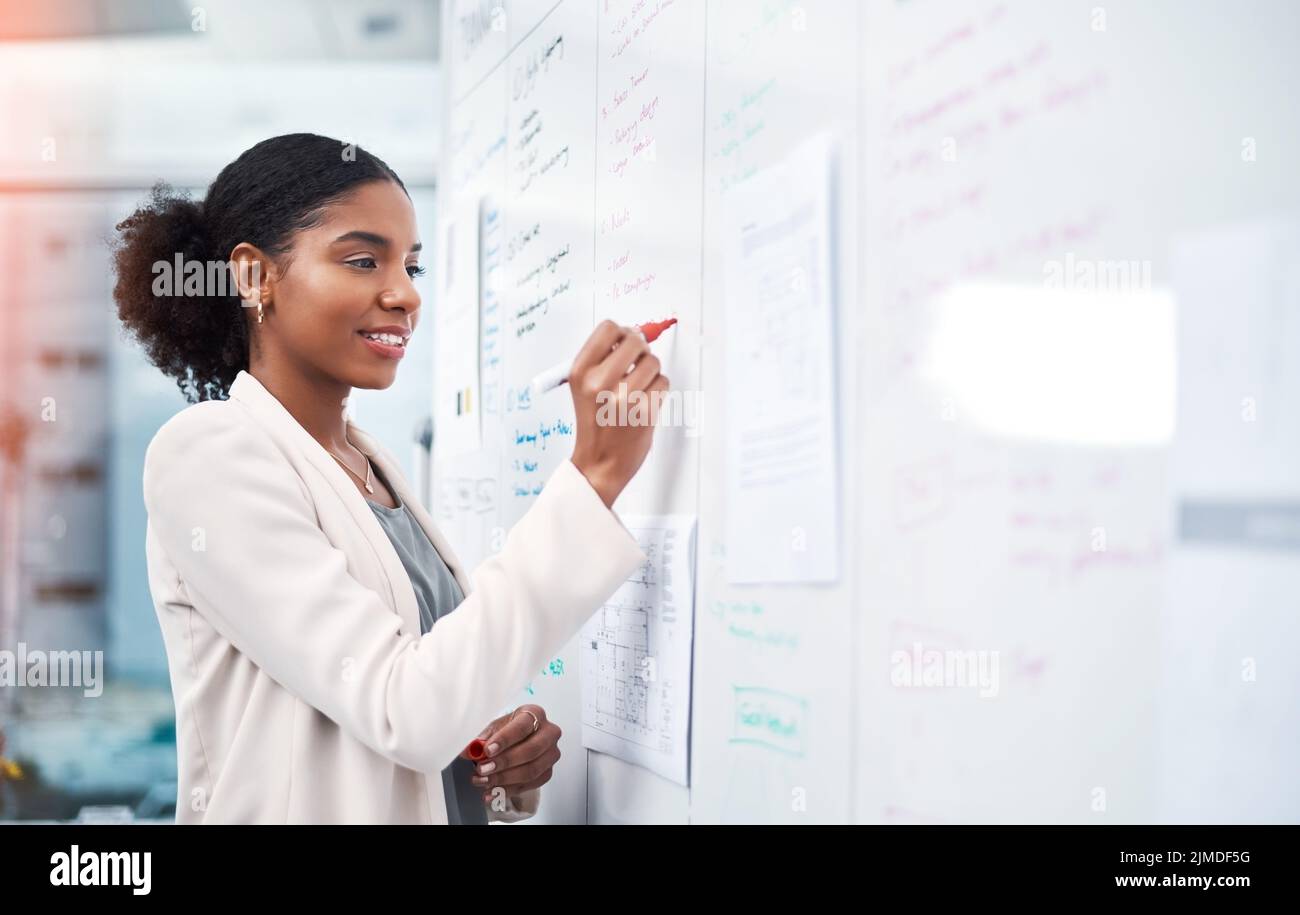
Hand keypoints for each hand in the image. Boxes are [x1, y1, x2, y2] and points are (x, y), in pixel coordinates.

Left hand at [464, 705, 559, 804]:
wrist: (519, 740)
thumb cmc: (507, 730)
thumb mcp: (494, 728)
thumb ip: (483, 738)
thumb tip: (471, 750)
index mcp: (535, 714)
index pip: (522, 726)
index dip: (505, 739)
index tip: (487, 750)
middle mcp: (549, 733)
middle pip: (531, 750)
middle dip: (504, 762)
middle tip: (482, 769)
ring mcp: (551, 754)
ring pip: (531, 770)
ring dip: (504, 779)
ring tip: (483, 781)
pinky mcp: (547, 772)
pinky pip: (529, 785)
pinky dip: (509, 790)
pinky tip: (492, 792)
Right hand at [569, 320, 669, 507]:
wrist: (599, 462)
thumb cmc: (595, 422)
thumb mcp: (584, 386)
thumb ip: (604, 358)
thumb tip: (636, 332)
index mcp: (580, 372)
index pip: (609, 328)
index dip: (622, 333)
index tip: (624, 344)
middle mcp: (599, 382)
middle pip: (635, 340)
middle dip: (641, 350)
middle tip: (637, 364)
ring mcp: (623, 397)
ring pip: (653, 362)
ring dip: (651, 372)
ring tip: (639, 389)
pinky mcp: (645, 411)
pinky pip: (663, 382)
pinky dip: (659, 390)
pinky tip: (645, 403)